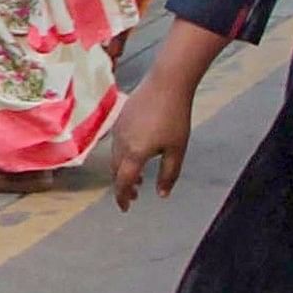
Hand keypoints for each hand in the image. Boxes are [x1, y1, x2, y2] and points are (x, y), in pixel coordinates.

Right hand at [111, 76, 194, 209]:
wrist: (166, 84)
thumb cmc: (175, 118)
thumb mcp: (177, 150)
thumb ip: (169, 174)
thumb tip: (162, 194)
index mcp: (134, 153)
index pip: (123, 182)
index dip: (123, 197)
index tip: (126, 208)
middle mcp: (120, 143)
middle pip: (116, 171)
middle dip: (123, 186)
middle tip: (134, 197)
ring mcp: (118, 130)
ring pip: (115, 157)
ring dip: (123, 171)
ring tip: (137, 178)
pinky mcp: (120, 119)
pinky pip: (116, 144)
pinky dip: (123, 156)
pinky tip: (136, 154)